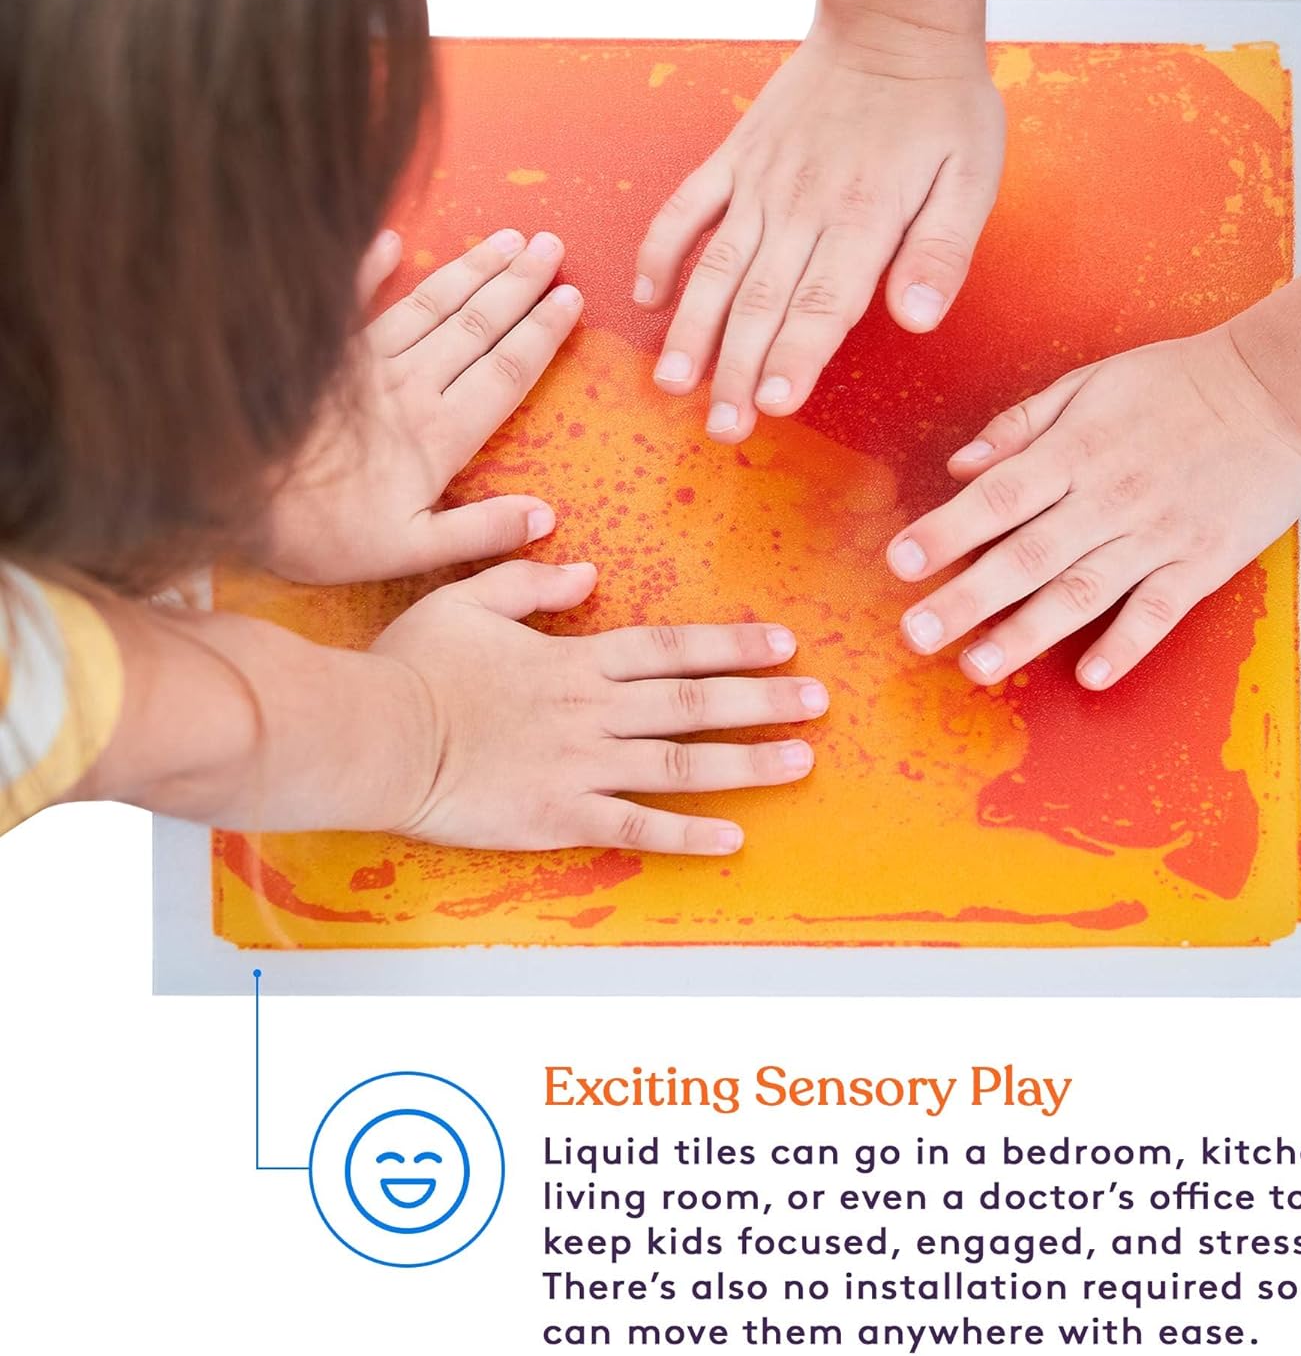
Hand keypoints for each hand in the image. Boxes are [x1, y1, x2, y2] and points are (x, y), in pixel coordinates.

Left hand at [264, 228, 581, 582]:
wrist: (230, 500)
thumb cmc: (321, 536)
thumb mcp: (410, 552)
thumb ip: (480, 532)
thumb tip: (546, 516)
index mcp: (439, 435)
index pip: (505, 374)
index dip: (542, 335)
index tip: (572, 297)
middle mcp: (409, 387)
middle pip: (476, 326)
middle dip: (519, 285)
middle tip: (553, 245)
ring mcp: (363, 365)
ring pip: (431, 306)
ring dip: (473, 270)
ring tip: (511, 239)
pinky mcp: (320, 355)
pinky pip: (351, 300)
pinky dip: (370, 266)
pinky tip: (393, 239)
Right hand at [372, 560, 827, 853]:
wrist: (375, 735)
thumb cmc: (414, 667)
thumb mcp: (468, 599)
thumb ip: (529, 580)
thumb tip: (585, 568)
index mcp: (575, 659)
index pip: (671, 648)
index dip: (732, 644)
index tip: (781, 643)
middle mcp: (593, 711)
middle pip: (694, 702)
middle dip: (763, 700)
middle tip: (818, 700)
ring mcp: (582, 765)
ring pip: (683, 763)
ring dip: (747, 762)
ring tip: (802, 761)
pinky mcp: (560, 816)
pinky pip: (637, 826)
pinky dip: (688, 835)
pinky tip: (734, 839)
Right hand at [634, 21, 1003, 442]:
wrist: (893, 27)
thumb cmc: (939, 107)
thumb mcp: (971, 179)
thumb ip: (941, 254)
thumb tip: (917, 319)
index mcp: (862, 219)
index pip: (822, 305)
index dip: (794, 358)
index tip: (773, 405)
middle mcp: (802, 206)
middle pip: (761, 303)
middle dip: (737, 372)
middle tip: (723, 428)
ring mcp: (760, 183)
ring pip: (715, 267)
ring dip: (691, 330)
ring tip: (672, 383)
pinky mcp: (735, 159)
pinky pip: (685, 207)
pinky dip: (660, 252)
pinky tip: (646, 301)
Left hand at [884, 328, 1300, 688]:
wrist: (1280, 386)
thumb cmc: (1177, 383)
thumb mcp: (1089, 383)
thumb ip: (1019, 426)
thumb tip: (959, 468)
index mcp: (1076, 450)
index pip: (998, 496)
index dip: (946, 530)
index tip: (900, 561)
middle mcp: (1108, 496)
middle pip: (1027, 555)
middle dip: (966, 598)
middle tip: (917, 633)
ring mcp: (1156, 533)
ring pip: (1083, 591)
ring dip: (1028, 633)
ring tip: (978, 666)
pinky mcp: (1202, 561)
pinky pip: (1159, 610)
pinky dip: (1126, 644)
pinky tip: (1089, 675)